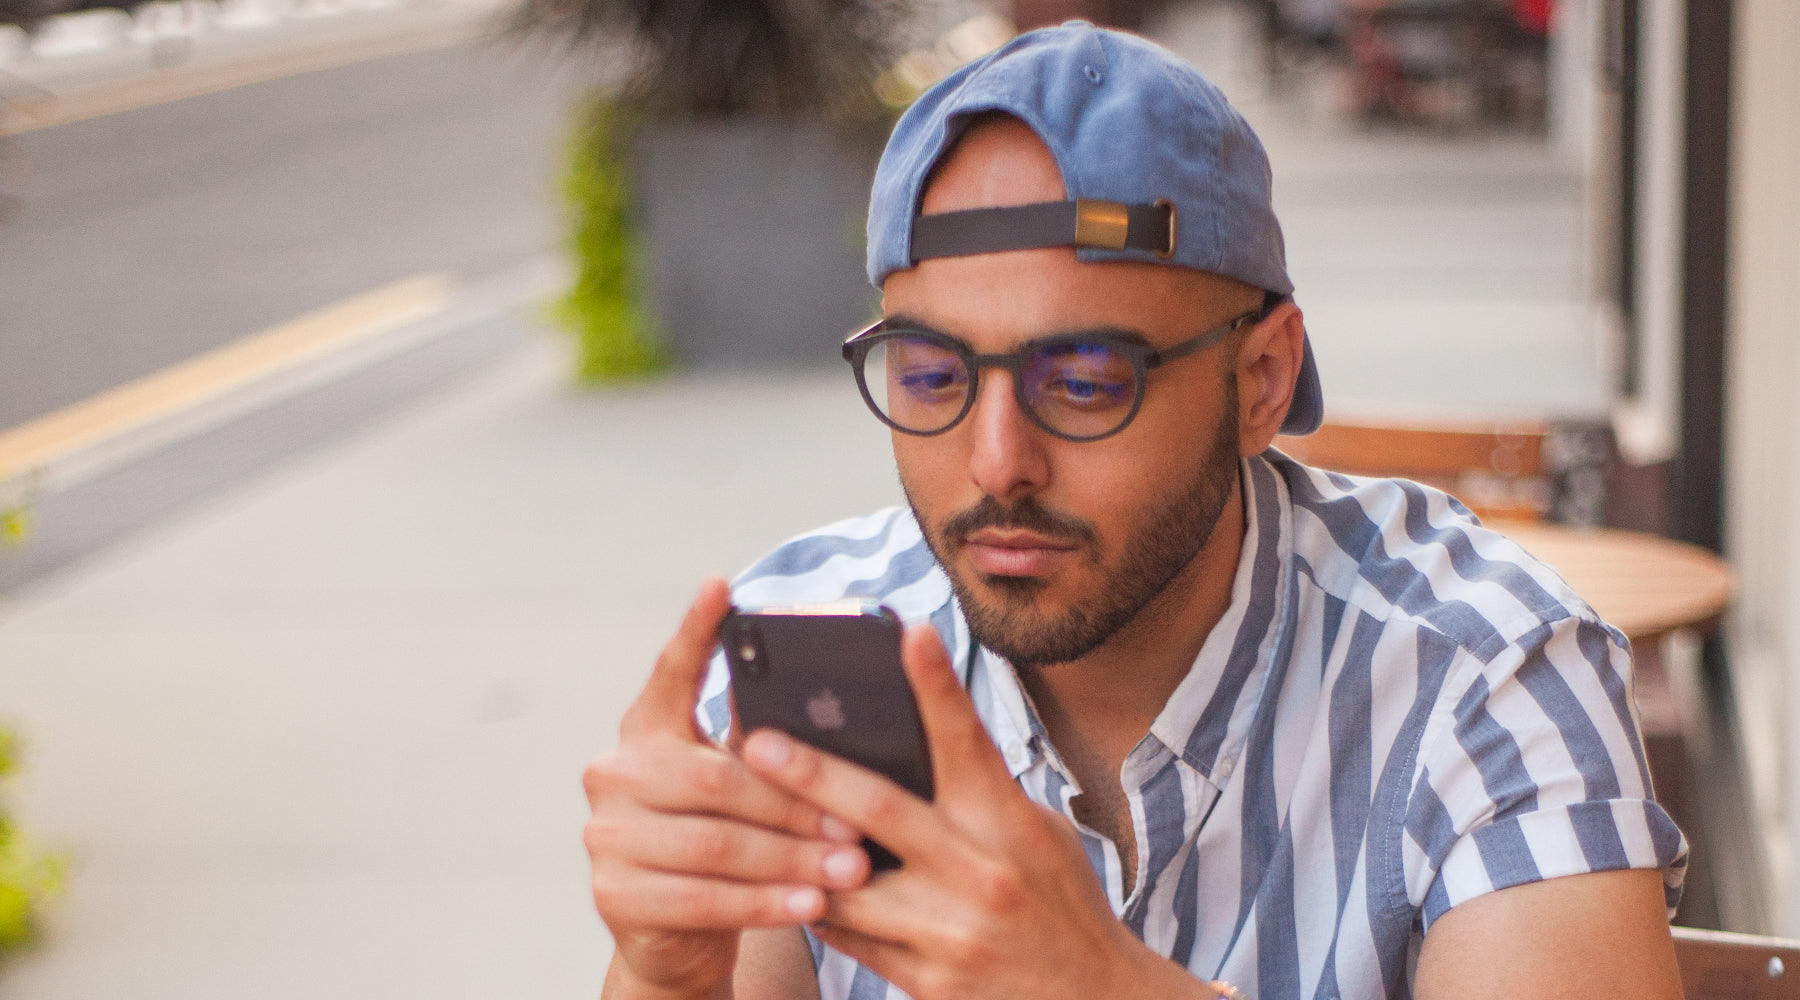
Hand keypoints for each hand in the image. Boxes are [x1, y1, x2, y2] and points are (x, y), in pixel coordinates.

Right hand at [583, 578, 870, 998]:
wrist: (675, 933)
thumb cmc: (728, 840)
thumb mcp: (742, 789)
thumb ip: (764, 748)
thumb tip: (836, 708)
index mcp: (647, 730)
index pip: (671, 673)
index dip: (695, 631)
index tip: (722, 583)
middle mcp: (615, 772)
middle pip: (716, 781)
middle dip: (795, 804)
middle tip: (859, 823)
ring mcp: (606, 835)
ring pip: (717, 845)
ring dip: (792, 860)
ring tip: (852, 870)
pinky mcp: (614, 894)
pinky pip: (703, 899)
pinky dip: (765, 904)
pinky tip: (811, 907)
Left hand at [740, 626, 1209, 999]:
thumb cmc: (1061, 905)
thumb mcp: (1036, 835)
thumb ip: (975, 796)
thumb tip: (905, 745)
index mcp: (1011, 826)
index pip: (968, 742)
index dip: (938, 685)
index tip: (910, 631)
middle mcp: (980, 875)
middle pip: (879, 811)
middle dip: (811, 772)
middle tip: (755, 739)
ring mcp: (950, 934)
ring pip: (844, 884)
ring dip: (793, 852)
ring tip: (742, 817)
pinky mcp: (926, 983)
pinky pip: (849, 939)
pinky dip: (816, 906)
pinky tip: (783, 883)